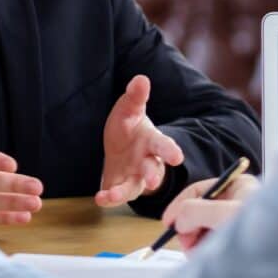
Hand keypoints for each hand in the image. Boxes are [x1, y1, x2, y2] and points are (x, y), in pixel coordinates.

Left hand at [95, 75, 183, 206]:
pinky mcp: (123, 188)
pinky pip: (118, 195)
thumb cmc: (129, 128)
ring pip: (136, 187)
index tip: (177, 157)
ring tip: (113, 196)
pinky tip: (99, 198)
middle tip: (153, 181)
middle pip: (154, 169)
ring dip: (125, 192)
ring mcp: (137, 177)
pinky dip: (109, 198)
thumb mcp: (129, 111)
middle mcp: (148, 162)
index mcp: (152, 141)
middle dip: (154, 175)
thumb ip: (135, 98)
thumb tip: (141, 78)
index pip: (164, 145)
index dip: (171, 151)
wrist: (121, 149)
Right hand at [160, 174, 259, 250]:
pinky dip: (206, 251)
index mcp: (237, 186)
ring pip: (205, 229)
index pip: (198, 190)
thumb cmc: (267, 230)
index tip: (168, 222)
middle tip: (186, 242)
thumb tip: (179, 219)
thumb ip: (197, 211)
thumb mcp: (225, 214)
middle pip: (199, 211)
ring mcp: (237, 222)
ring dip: (197, 241)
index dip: (180, 205)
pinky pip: (213, 244)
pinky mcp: (239, 242)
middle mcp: (237, 202)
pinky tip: (208, 258)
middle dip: (189, 227)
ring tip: (200, 252)